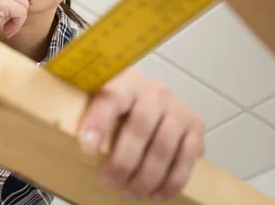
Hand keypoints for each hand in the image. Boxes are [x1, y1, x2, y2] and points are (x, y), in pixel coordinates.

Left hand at [77, 68, 204, 201]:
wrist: (148, 96)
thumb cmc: (118, 105)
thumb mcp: (99, 100)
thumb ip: (90, 116)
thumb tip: (79, 144)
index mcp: (125, 82)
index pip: (111, 98)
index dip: (99, 122)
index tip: (87, 148)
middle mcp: (154, 92)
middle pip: (139, 128)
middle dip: (123, 162)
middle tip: (108, 182)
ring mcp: (177, 108)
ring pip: (164, 147)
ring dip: (146, 177)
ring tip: (129, 193)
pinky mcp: (195, 125)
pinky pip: (186, 158)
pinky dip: (171, 182)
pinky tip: (156, 195)